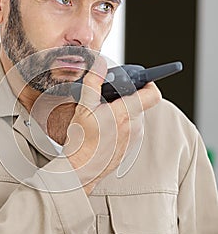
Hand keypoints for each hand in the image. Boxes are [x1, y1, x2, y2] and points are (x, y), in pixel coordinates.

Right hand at [64, 56, 161, 194]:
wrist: (80, 170)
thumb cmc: (81, 142)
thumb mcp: (83, 108)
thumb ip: (93, 83)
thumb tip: (100, 64)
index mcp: (125, 114)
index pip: (152, 94)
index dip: (149, 83)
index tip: (141, 79)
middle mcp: (134, 126)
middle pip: (140, 103)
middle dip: (127, 96)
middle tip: (109, 96)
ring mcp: (133, 138)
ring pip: (134, 115)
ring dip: (123, 110)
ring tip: (103, 114)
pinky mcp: (129, 147)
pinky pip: (130, 128)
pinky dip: (120, 124)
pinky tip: (104, 128)